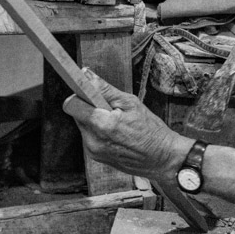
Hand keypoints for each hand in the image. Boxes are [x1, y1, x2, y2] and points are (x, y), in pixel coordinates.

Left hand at [63, 70, 190, 182]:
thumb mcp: (132, 103)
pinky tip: (117, 135)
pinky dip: (99, 133)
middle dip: (90, 108)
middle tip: (111, 109)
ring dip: (95, 121)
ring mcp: (93, 152)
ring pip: (83, 126)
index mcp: (101, 125)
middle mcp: (92, 141)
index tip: (87, 92)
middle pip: (77, 115)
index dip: (80, 95)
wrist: (162, 158)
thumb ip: (106, 89)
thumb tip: (86, 75)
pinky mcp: (96, 157)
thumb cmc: (151, 131)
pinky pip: (89, 138)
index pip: (71, 105)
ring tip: (117, 124)